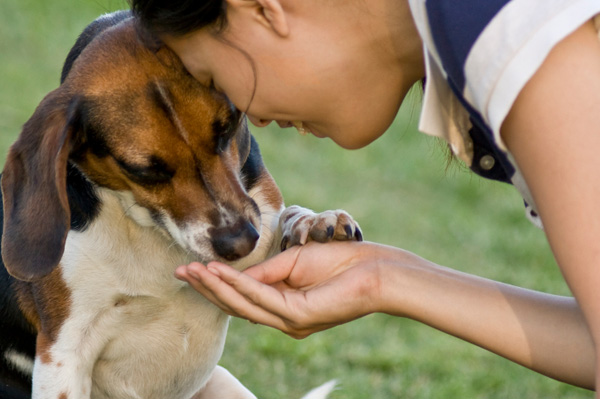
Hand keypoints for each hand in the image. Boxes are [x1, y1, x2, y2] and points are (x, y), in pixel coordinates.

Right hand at [175, 241, 382, 337]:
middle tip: (180, 271)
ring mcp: (290, 321)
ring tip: (192, 270)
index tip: (191, 269)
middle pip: (237, 305)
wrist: (374, 269)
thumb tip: (235, 273)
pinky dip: (237, 283)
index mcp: (283, 307)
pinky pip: (261, 297)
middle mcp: (284, 320)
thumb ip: (265, 272)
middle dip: (207, 288)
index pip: (242, 299)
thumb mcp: (293, 262)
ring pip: (244, 304)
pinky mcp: (298, 316)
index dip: (216, 285)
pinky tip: (218, 272)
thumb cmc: (339, 262)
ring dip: (215, 286)